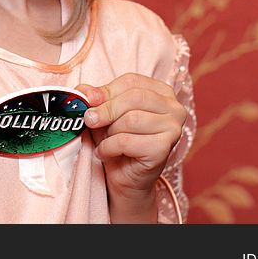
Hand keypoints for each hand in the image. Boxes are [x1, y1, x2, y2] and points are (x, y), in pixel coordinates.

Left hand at [76, 73, 185, 220]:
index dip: (106, 90)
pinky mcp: (164, 149)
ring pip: (131, 119)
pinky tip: (105, 152)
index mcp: (162, 92)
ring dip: (109, 131)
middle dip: (105, 109)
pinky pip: (127, 141)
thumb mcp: (105, 114)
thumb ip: (96, 99)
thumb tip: (82, 90)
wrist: (126, 177)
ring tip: (104, 140)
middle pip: (134, 97)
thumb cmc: (118, 141)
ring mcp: (173, 129)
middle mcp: (174, 108)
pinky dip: (109, 147)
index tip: (88, 99)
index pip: (132, 81)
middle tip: (88, 120)